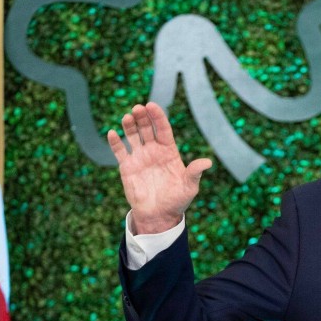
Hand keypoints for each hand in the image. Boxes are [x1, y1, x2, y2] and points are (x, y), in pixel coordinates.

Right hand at [107, 102, 211, 233]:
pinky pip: (120, 151)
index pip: (163, 129)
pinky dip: (115, 142)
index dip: (158, 117)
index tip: (152, 105)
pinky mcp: (127, 167)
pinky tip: (112, 133)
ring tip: (127, 117)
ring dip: (129, 125)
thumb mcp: (189, 187)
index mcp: (169, 151)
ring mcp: (140, 157)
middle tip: (138, 108)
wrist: (159, 215)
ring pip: (133, 136)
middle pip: (147, 129)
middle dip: (142, 117)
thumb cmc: (177, 200)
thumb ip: (195, 172)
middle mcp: (154, 151)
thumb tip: (208, 162)